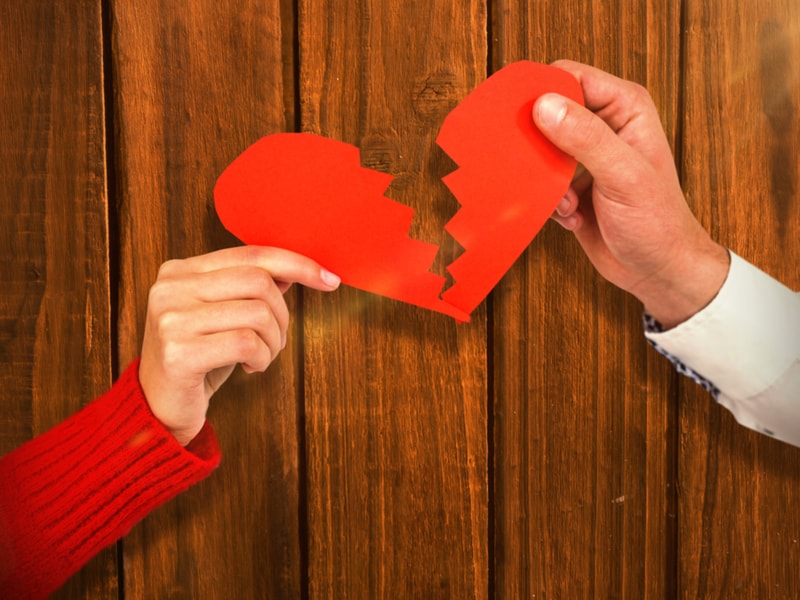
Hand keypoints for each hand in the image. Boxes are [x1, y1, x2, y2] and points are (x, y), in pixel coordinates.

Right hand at [138, 246, 340, 445]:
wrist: (158, 410)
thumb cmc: (198, 360)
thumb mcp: (223, 317)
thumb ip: (249, 290)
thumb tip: (292, 271)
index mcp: (180, 270)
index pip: (251, 254)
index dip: (297, 264)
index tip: (330, 280)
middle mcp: (170, 288)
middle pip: (259, 282)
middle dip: (283, 315)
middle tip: (276, 341)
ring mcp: (170, 319)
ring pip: (257, 313)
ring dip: (274, 341)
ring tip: (261, 357)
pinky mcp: (177, 353)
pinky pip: (246, 344)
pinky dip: (263, 358)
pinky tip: (251, 368)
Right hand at [532, 60, 729, 327]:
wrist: (658, 271)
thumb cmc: (658, 224)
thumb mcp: (623, 176)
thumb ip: (585, 138)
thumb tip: (544, 105)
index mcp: (625, 108)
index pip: (570, 78)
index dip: (543, 94)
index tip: (527, 122)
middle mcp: (604, 125)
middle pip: (548, 112)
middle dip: (538, 144)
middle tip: (544, 171)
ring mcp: (585, 156)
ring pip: (539, 149)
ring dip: (544, 180)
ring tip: (568, 202)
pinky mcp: (570, 183)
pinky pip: (539, 181)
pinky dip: (548, 201)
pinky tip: (573, 216)